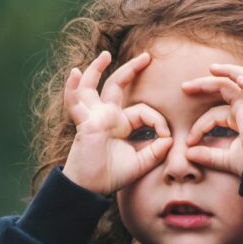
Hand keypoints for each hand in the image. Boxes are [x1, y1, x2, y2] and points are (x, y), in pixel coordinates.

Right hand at [62, 51, 172, 194]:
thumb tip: (169, 140)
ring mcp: (93, 117)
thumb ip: (156, 151)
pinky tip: (74, 74)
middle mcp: (106, 116)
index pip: (143, 111)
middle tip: (147, 56)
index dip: (158, 121)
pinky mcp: (84, 123)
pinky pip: (75, 102)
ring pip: (92, 87)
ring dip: (96, 69)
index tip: (167, 137)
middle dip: (132, 70)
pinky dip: (73, 88)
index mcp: (120, 124)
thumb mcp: (141, 163)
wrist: (91, 188)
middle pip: (117, 85)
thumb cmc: (111, 176)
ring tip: (105, 55)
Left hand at [181, 63, 242, 175]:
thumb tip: (187, 154)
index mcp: (240, 118)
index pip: (214, 113)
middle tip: (184, 87)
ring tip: (212, 68)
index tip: (189, 142)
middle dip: (205, 84)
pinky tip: (240, 80)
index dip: (199, 126)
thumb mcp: (226, 160)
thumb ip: (208, 156)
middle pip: (226, 88)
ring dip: (229, 72)